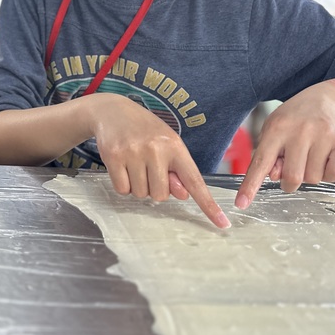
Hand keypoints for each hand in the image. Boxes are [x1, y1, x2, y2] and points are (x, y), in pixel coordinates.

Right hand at [89, 94, 230, 228]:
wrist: (113, 111)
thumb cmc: (145, 131)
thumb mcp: (166, 144)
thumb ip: (176, 170)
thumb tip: (183, 195)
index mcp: (175, 146)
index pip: (194, 181)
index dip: (208, 204)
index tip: (222, 223)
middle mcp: (155, 149)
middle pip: (161, 194)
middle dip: (154, 188)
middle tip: (147, 169)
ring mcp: (133, 152)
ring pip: (141, 194)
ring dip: (137, 186)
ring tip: (134, 165)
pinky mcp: (113, 156)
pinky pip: (122, 189)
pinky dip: (122, 184)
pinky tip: (122, 167)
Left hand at [236, 86, 334, 208]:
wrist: (326, 100)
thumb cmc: (293, 121)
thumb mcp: (273, 131)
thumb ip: (268, 156)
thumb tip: (275, 178)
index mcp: (276, 129)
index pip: (260, 163)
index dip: (250, 185)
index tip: (241, 204)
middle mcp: (300, 131)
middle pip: (292, 177)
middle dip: (289, 183)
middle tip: (291, 171)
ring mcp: (323, 136)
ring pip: (313, 179)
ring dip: (309, 176)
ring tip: (309, 157)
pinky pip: (334, 175)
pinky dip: (328, 175)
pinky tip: (324, 159)